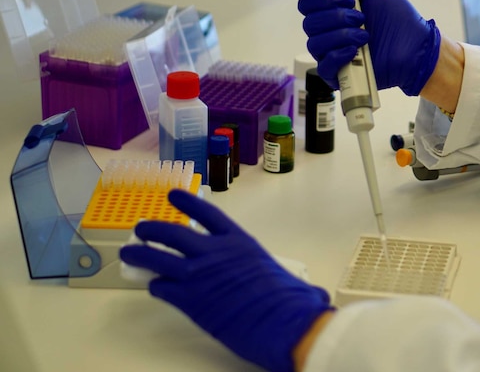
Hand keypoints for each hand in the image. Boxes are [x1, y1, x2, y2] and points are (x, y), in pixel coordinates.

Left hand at [119, 190, 332, 371]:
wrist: (281, 321)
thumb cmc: (288, 301)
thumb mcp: (283, 278)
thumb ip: (281, 279)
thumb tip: (312, 296)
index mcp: (238, 242)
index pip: (207, 214)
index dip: (188, 202)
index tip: (174, 196)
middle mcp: (214, 253)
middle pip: (174, 233)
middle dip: (153, 229)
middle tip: (142, 228)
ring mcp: (198, 275)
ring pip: (158, 258)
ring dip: (140, 254)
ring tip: (130, 252)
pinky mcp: (189, 300)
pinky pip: (162, 288)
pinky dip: (155, 285)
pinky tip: (154, 287)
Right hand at [298, 0, 440, 95]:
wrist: (416, 44)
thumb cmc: (397, 16)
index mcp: (332, 11)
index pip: (307, 4)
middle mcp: (328, 32)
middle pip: (309, 23)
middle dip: (335, 17)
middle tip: (361, 16)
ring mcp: (333, 53)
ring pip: (315, 43)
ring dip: (340, 35)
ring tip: (365, 34)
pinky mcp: (340, 74)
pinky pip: (323, 66)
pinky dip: (337, 55)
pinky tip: (355, 50)